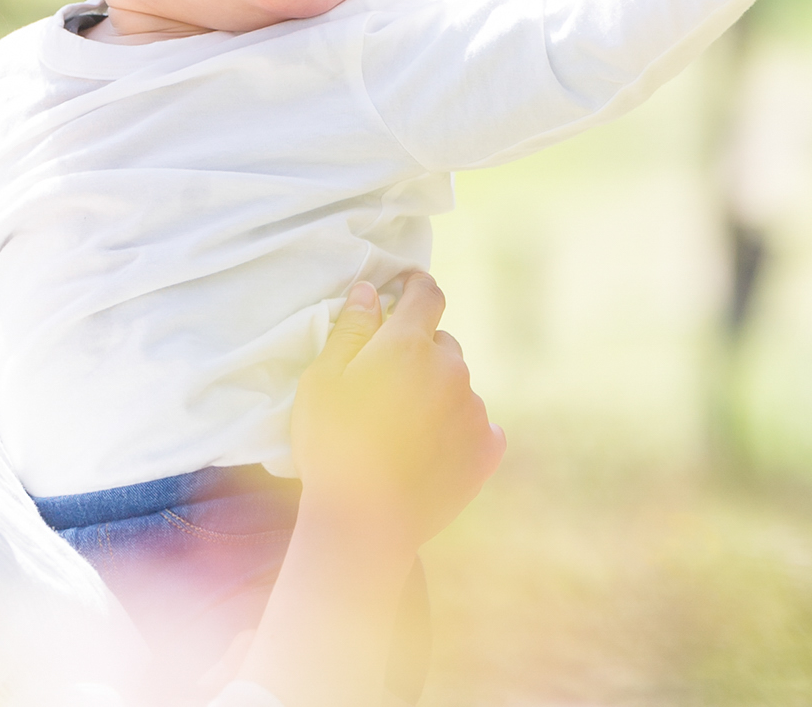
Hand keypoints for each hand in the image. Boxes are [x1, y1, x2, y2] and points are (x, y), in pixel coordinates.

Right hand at [291, 274, 503, 550]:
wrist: (365, 523)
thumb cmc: (331, 448)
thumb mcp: (322, 383)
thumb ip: (350, 331)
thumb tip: (369, 291)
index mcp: (407, 345)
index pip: (426, 295)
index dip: (416, 287)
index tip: (407, 288)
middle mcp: (450, 368)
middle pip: (442, 344)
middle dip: (420, 355)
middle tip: (389, 389)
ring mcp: (474, 408)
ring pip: (459, 386)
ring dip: (440, 395)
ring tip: (405, 433)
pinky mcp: (488, 447)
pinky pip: (481, 425)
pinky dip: (462, 431)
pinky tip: (433, 454)